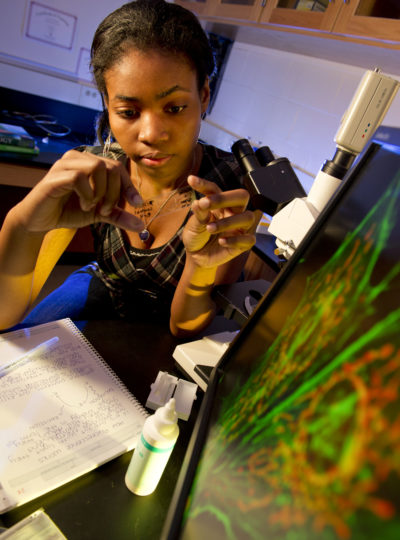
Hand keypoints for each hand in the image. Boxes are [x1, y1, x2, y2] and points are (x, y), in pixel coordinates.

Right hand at [14, 150, 144, 232]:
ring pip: (97, 167)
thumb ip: (118, 216)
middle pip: (111, 166)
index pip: (117, 167)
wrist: (40, 221)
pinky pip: (79, 177)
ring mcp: (65, 164)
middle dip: (115, 192)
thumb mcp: (99, 214)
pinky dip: (87, 194)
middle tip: (106, 210)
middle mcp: (78, 158)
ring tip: (93, 207)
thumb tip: (141, 225)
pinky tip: (83, 205)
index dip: (129, 185)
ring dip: (101, 192)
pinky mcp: (55, 175)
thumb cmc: (69, 211)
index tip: (137, 203)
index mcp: (89, 163)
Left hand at [183, 175, 255, 267]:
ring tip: (210, 228)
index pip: (215, 189)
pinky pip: (248, 239)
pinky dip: (235, 240)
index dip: (204, 184)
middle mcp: (232, 212)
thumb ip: (199, 214)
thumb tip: (199, 202)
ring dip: (228, 222)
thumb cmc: (197, 237)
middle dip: (226, 198)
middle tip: (207, 204)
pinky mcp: (243, 243)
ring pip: (247, 217)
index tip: (191, 180)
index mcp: (219, 204)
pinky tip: (222, 242)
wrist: (197, 258)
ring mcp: (239, 227)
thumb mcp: (193, 225)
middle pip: (242, 196)